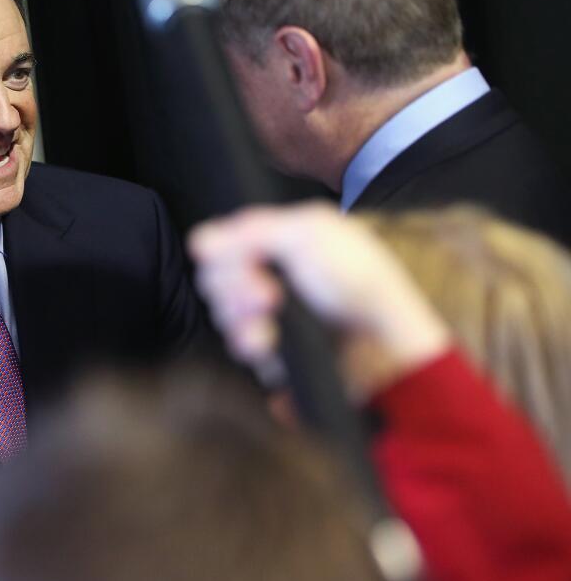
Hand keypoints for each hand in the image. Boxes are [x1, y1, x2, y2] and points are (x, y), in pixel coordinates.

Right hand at [188, 202, 450, 400]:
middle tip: (267, 297)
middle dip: (234, 289)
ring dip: (241, 321)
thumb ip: (250, 231)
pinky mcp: (275, 349)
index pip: (227, 241)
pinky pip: (242, 346)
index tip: (246, 264)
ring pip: (225, 314)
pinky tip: (271, 346)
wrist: (381, 350)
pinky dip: (253, 346)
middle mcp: (277, 273)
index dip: (225, 254)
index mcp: (287, 240)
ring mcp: (275, 314)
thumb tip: (199, 240)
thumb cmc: (360, 285)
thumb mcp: (309, 235)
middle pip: (218, 278)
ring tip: (268, 329)